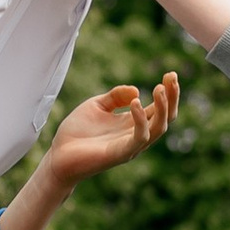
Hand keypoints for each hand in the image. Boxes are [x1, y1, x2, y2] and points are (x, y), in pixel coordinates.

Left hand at [44, 76, 179, 184]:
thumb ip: (116, 97)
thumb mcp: (96, 105)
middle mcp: (136, 135)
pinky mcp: (120, 154)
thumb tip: (137, 91)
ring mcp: (130, 146)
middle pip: (166, 117)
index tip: (170, 73)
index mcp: (132, 123)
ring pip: (158, 128)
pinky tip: (135, 104)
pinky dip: (140, 120)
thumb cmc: (76, 133)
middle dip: (171, 97)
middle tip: (171, 77)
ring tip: (159, 88)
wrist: (58, 156)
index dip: (168, 91)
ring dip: (163, 108)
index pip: (159, 108)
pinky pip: (139, 137)